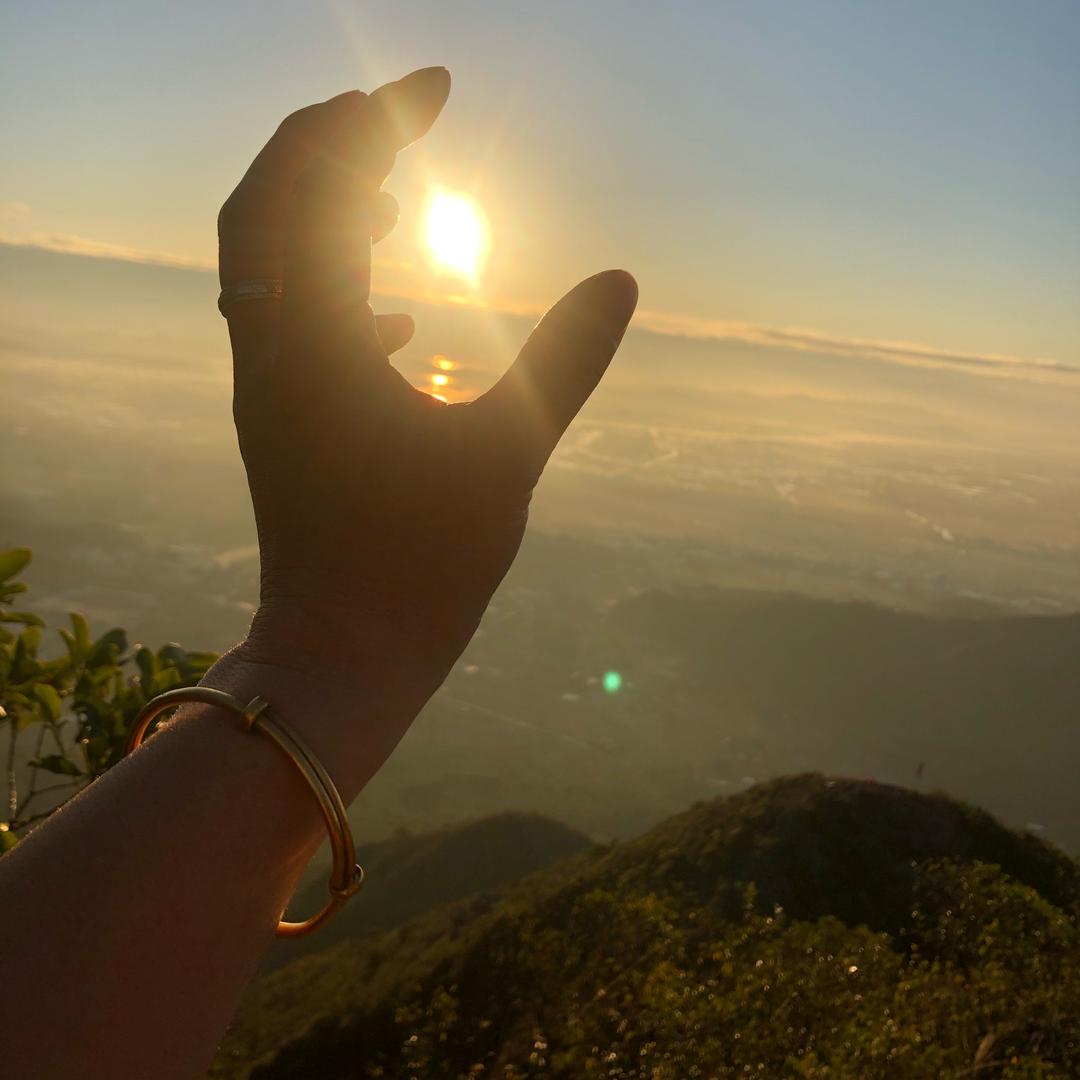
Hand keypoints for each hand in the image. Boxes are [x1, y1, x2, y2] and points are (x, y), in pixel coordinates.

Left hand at [218, 68, 637, 708]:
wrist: (341, 655)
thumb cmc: (418, 568)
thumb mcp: (507, 454)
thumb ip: (565, 360)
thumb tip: (620, 279)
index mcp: (312, 340)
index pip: (313, 184)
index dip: (369, 119)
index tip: (436, 88)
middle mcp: (270, 350)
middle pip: (267, 203)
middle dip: (329, 145)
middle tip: (401, 124)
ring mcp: (269, 387)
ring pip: (270, 263)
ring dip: (322, 212)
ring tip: (392, 196)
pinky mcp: (283, 421)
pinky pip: (291, 323)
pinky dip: (334, 288)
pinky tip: (398, 315)